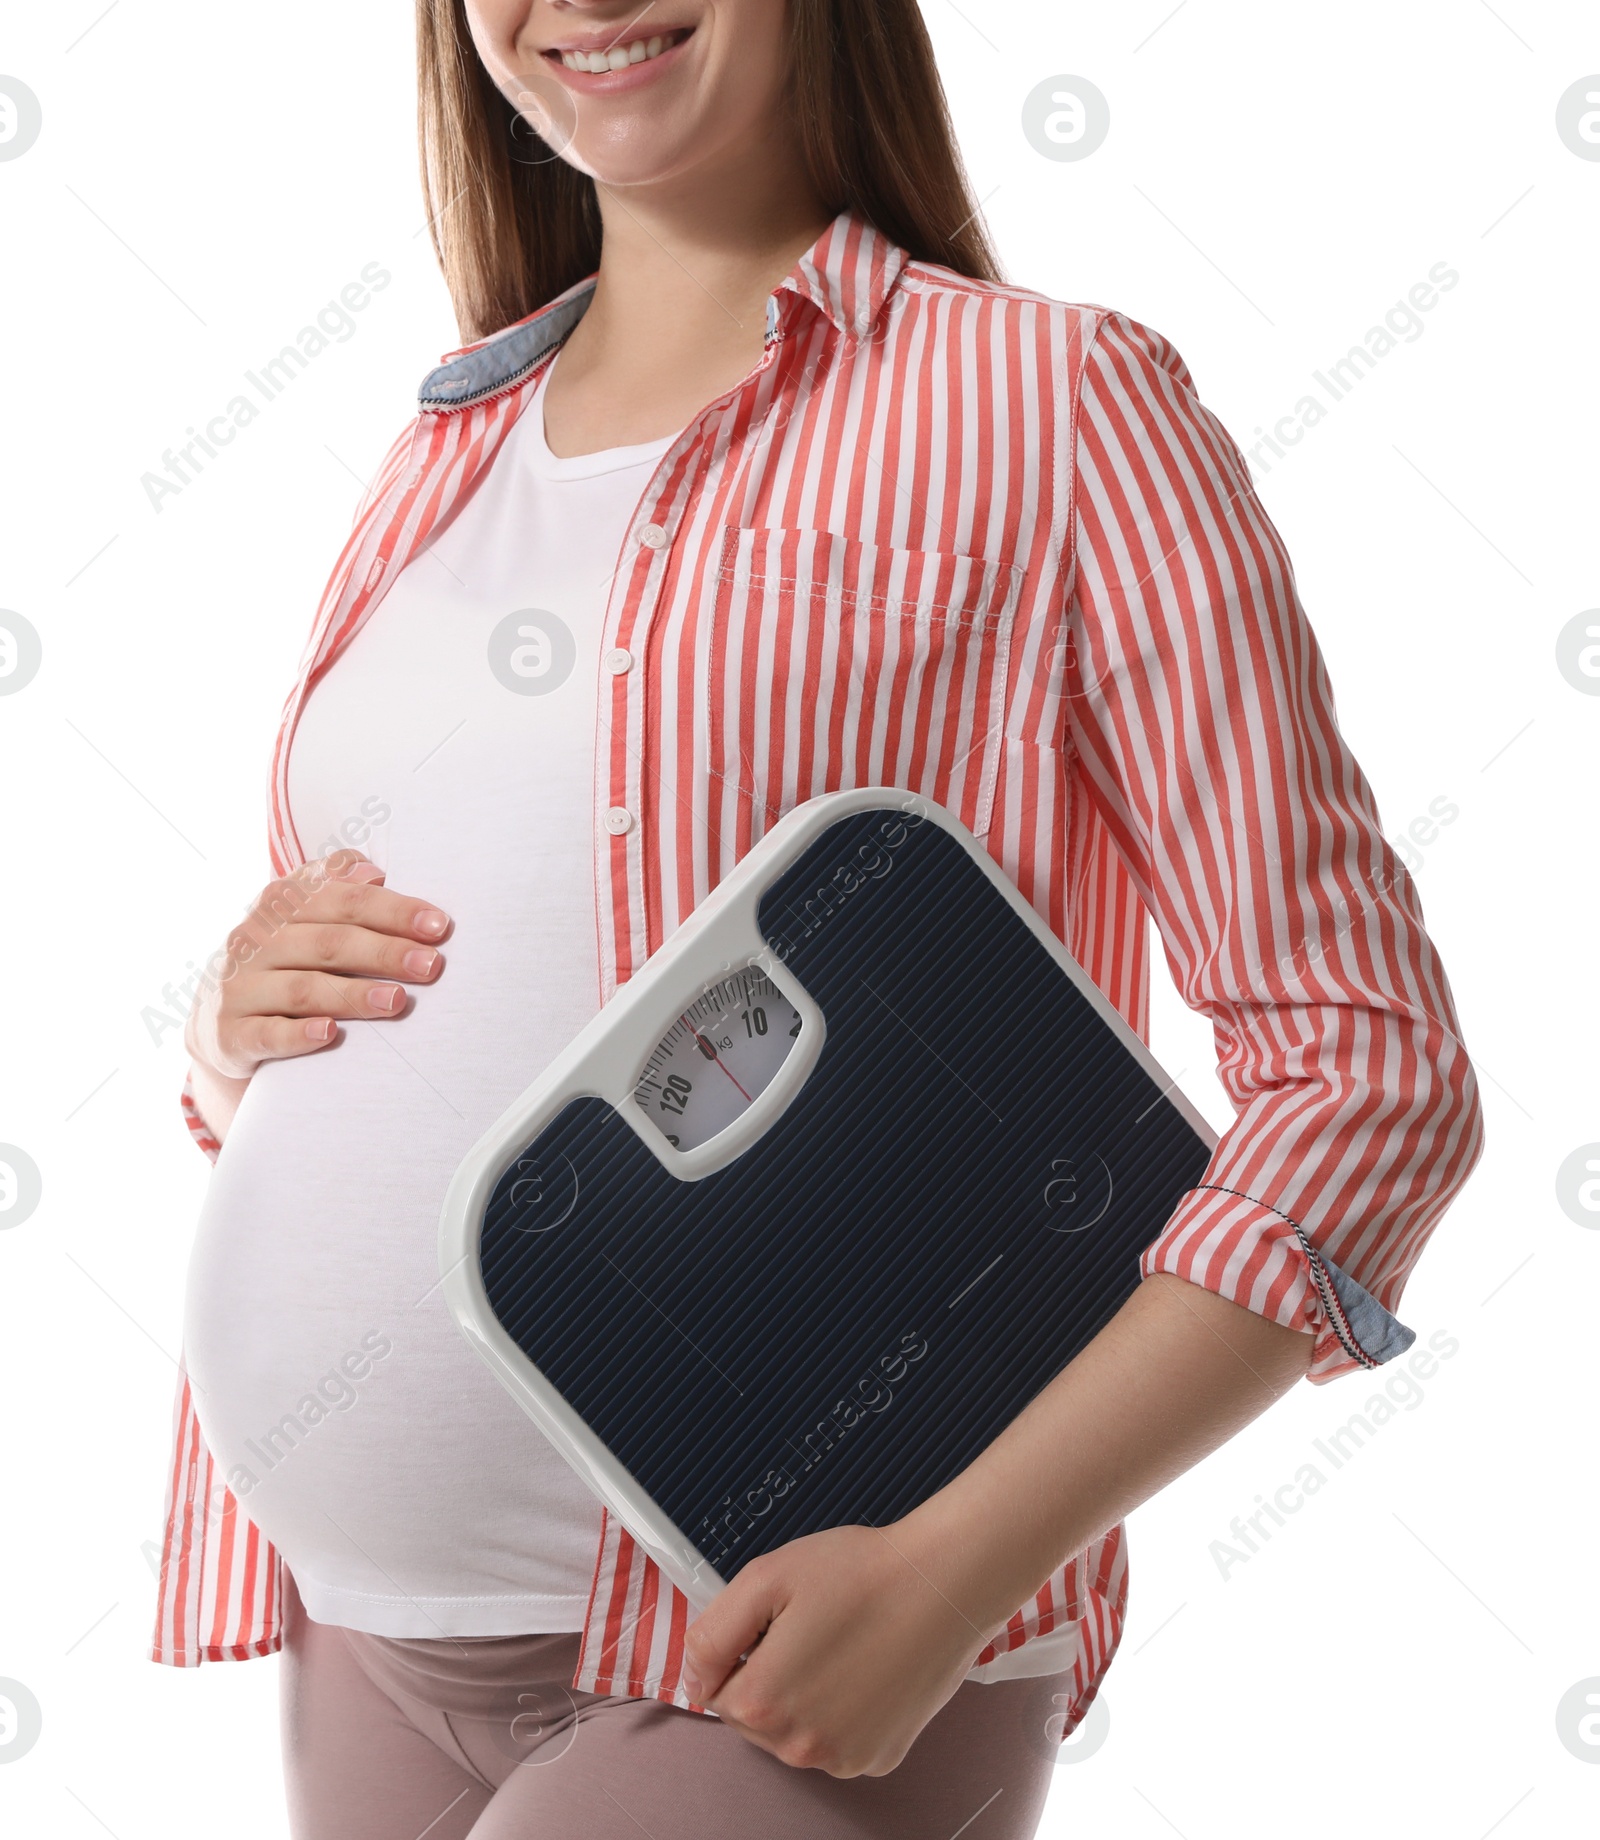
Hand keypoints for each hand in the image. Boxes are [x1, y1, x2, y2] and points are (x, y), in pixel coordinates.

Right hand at [185, 849, 450, 1080]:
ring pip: (303, 988)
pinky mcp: (231, 1034)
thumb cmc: (284, 959)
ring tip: (398, 1001)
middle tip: (431, 966)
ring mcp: (240, 988)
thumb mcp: (302, 916)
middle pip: (328, 942)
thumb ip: (335, 886)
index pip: (342, 899)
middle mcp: (254, 940)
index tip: (438, 926)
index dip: (392, 910)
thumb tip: (373, 870)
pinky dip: (298, 1034)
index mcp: (279, 903)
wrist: (220, 1022)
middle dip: (385, 952)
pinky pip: (266, 1033)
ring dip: (353, 995)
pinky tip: (330, 1034)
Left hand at [680, 1520, 997, 1777]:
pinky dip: (842, 1712)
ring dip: (802, 1697)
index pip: (713, 1688)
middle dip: (766, 1674)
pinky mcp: (877, 1759)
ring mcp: (841, 1759)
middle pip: (751, 1717)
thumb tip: (696, 1673)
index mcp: (761, 1700)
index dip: (737, 1649)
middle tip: (809, 1626)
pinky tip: (866, 1668)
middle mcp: (797, 1746)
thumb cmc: (861, 1573)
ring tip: (840, 1644)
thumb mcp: (766, 1576)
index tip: (770, 1622)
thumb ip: (712, 1631)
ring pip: (793, 1732)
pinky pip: (837, 1741)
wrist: (944, 1583)